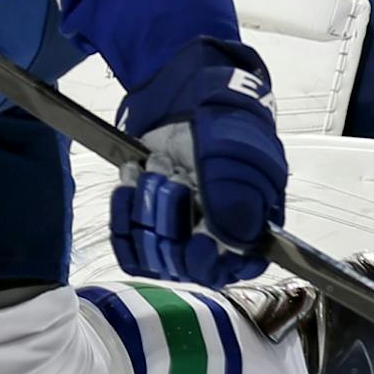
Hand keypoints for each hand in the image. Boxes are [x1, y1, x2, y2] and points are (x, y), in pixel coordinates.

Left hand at [113, 37, 285, 285]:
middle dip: (174, 220)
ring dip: (149, 208)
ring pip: (154, 255)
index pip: (237, 267)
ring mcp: (178, 236)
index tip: (199, 242)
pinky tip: (131, 183)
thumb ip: (237, 200)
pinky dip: (123, 214)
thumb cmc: (225, 130)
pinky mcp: (146, 228)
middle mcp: (216, 241)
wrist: (188, 105)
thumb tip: (235, 242)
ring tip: (157, 171)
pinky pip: (127, 244)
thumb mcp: (237, 158)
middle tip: (177, 180)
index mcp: (251, 226)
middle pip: (187, 265)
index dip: (214, 262)